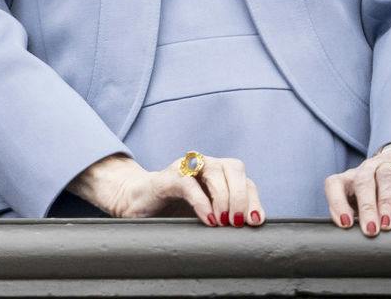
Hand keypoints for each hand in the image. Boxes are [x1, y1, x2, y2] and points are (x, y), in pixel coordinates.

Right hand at [70, 152, 263, 226]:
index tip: (254, 222)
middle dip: (240, 196)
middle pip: (234, 168)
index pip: (245, 180)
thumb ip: (228, 216)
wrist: (136, 203)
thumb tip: (253, 227)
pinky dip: (202, 201)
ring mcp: (186, 167)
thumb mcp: (207, 214)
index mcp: (218, 173)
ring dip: (224, 198)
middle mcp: (204, 164)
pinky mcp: (168, 176)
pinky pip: (189, 183)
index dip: (252, 200)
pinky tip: (208, 219)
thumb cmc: (174, 211)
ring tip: (222, 222)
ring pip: (215, 171)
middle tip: (236, 223)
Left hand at [324, 148, 390, 236]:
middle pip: (363, 182)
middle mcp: (368, 168)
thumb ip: (356, 215)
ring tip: (387, 225)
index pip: (334, 184)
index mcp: (350, 177)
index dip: (337, 203)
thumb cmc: (380, 190)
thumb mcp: (364, 201)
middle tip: (370, 231)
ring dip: (385, 203)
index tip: (345, 224)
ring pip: (385, 178)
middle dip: (366, 207)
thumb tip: (352, 241)